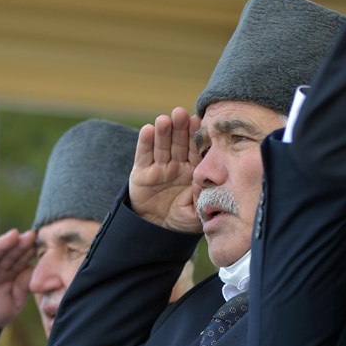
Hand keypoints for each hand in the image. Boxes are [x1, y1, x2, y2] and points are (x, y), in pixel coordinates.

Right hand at [0, 229, 36, 329]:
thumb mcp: (15, 302)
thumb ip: (24, 286)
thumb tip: (34, 269)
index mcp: (10, 272)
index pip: (21, 258)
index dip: (30, 251)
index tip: (42, 243)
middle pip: (8, 252)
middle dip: (19, 243)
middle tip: (31, 235)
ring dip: (2, 244)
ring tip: (14, 236)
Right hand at [129, 107, 202, 232]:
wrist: (157, 231)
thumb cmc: (181, 220)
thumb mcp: (195, 212)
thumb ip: (200, 196)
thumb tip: (203, 179)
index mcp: (193, 171)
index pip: (195, 150)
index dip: (196, 136)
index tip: (199, 122)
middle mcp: (177, 164)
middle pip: (178, 142)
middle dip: (180, 128)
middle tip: (181, 113)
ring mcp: (159, 166)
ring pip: (161, 145)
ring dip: (163, 132)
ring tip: (164, 120)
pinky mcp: (142, 171)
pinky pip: (144, 155)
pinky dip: (145, 142)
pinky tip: (148, 130)